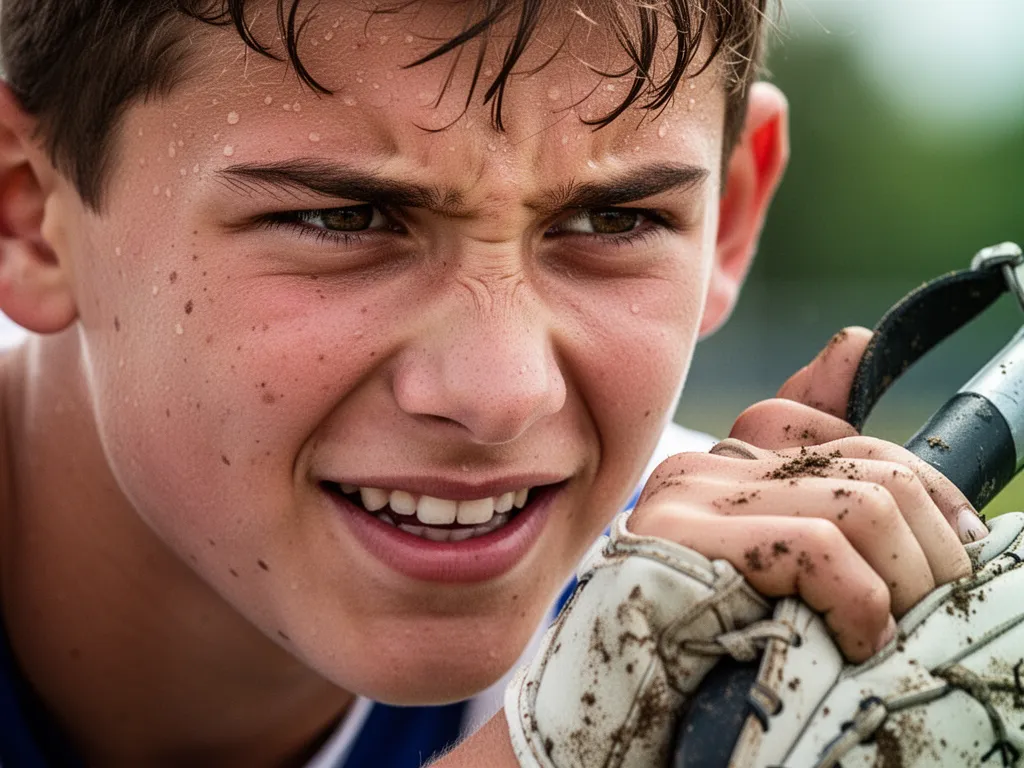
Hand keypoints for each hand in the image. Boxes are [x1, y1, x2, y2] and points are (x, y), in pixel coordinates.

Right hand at [629, 327, 982, 661]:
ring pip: (858, 506)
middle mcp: (707, 464)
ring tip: (885, 635)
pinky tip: (850, 639)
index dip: (928, 492)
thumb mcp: (783, 563)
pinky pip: (816, 548)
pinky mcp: (681, 535)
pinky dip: (858, 602)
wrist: (629, 693)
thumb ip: (823, 474)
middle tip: (933, 609)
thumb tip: (859, 342)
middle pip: (871, 470)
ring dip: (900, 584)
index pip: (856, 441)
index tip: (960, 547)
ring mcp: (690, 493)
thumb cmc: (713, 636)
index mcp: (729, 460)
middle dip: (929, 550)